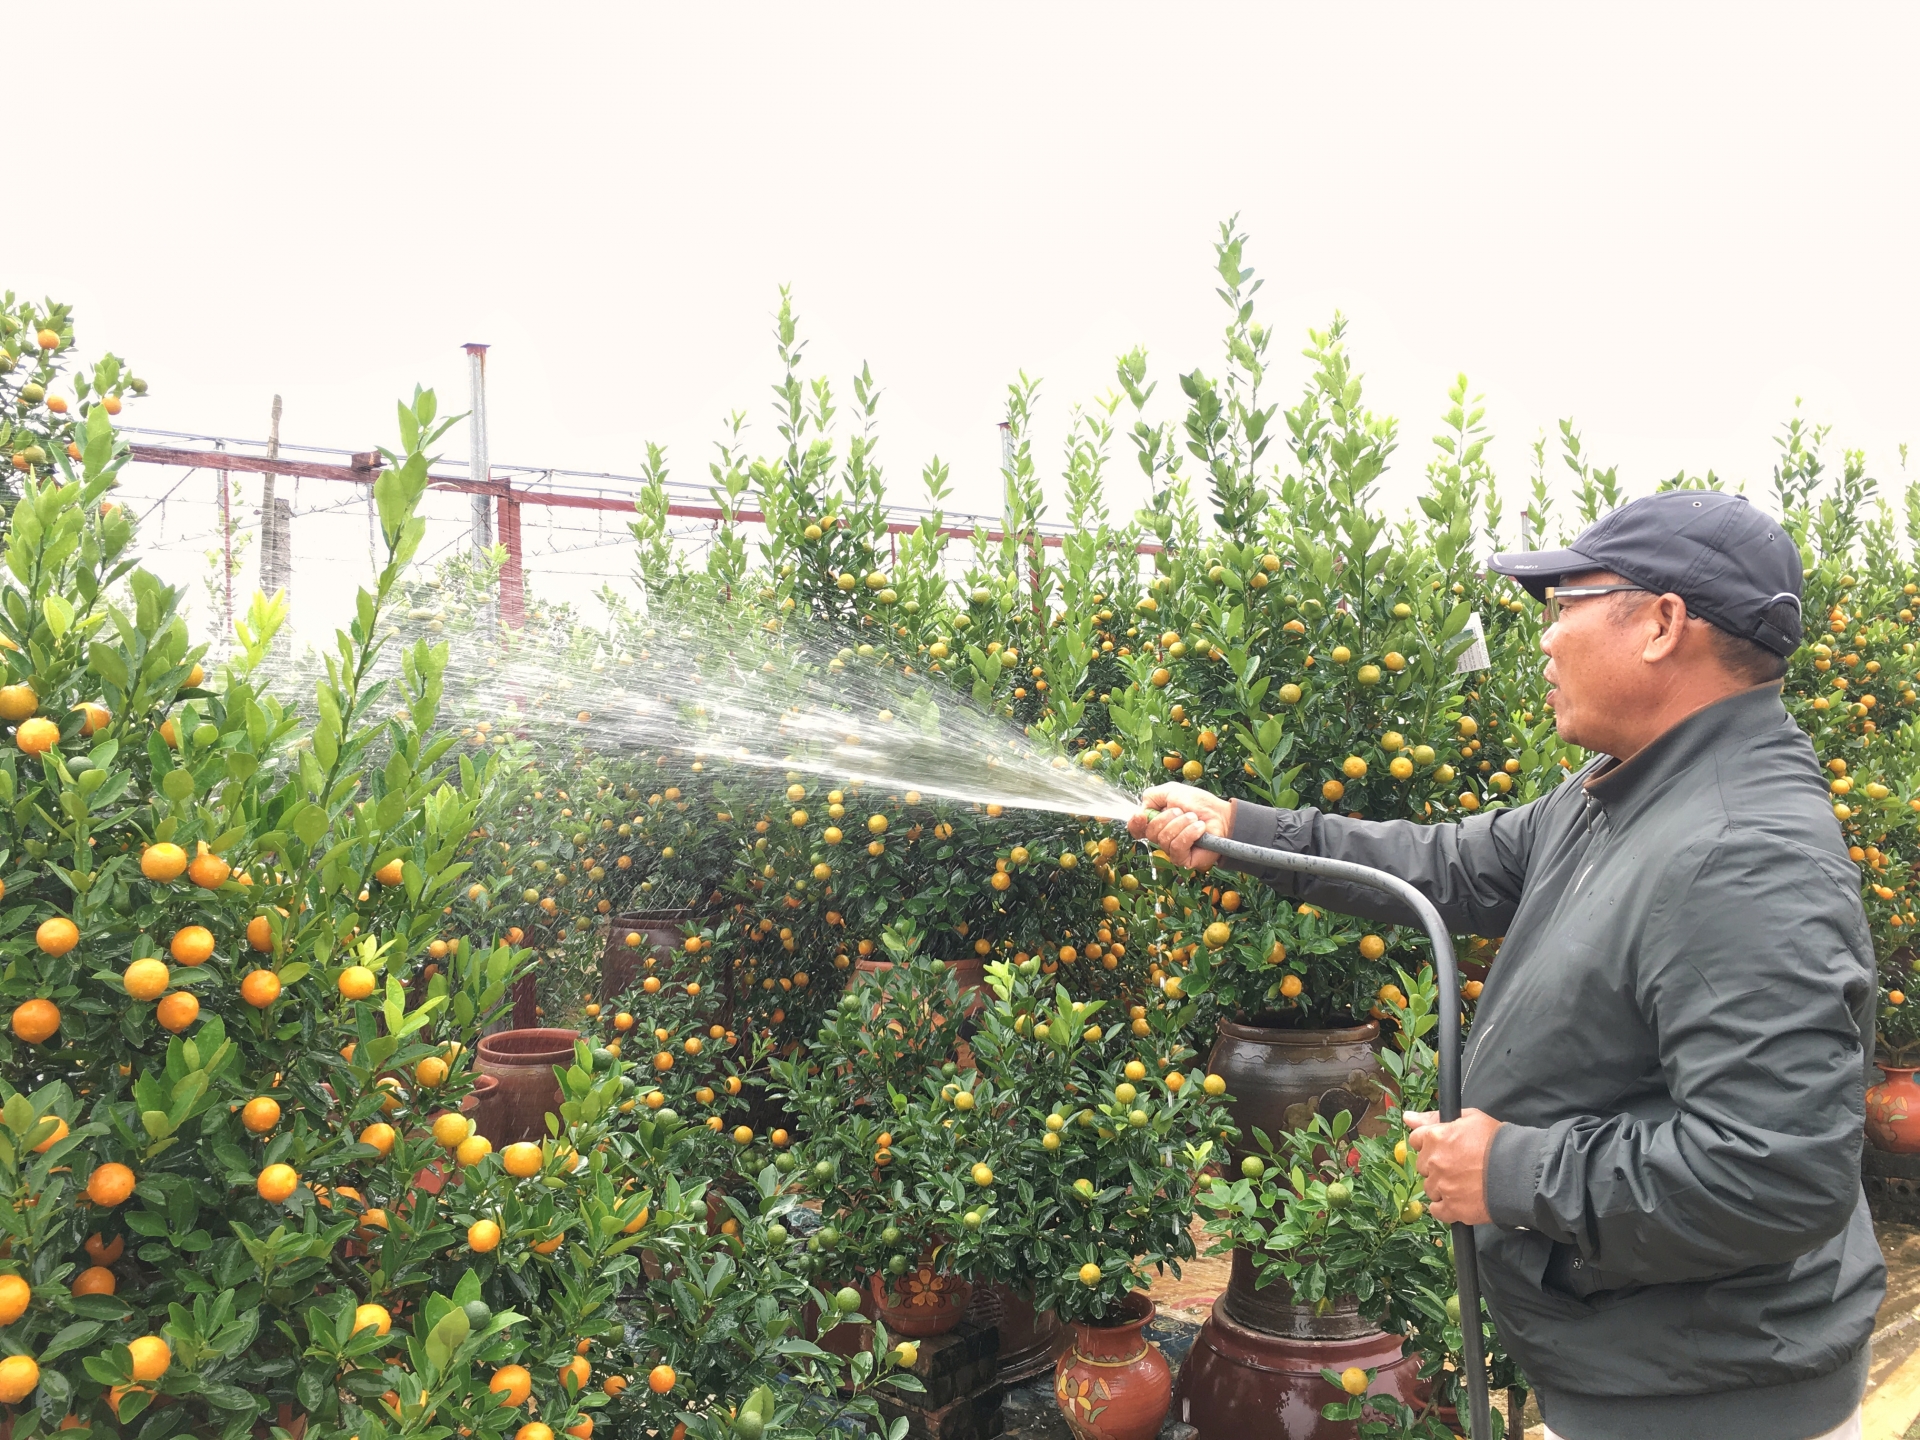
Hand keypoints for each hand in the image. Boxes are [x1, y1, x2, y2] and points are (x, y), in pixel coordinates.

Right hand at [1127, 784, 1232, 871]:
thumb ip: (1151, 796)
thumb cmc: (1199, 804)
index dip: (1135, 823)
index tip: (1142, 815)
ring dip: (1181, 824)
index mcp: (1156, 822)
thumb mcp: (1171, 791)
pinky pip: (1177, 848)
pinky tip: (1199, 829)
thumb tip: (1141, 811)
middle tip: (1182, 811)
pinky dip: (1189, 834)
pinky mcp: (1183, 859)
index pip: (1136, 829)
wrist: (1222, 816)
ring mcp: (1172, 850)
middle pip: (1150, 833)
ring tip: (1194, 819)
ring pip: (1164, 839)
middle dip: (1167, 818)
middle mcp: (1162, 837)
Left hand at [1403, 1109, 1501, 1225]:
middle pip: (1422, 1165)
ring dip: (1441, 1185)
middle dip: (1435, 1164)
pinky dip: (1445, 1206)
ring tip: (1463, 1183)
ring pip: (1430, 1188)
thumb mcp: (1469, 1118)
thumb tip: (1407, 1117)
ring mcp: (1442, 1187)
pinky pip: (1437, 1210)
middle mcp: (1433, 1162)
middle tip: (1457, 1165)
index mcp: (1435, 1138)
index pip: (1416, 1140)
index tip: (1442, 1147)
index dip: (1429, 1143)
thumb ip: (1434, 1118)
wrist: (1520, 1171)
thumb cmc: (1497, 1141)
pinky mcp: (1452, 1208)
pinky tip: (1459, 1200)